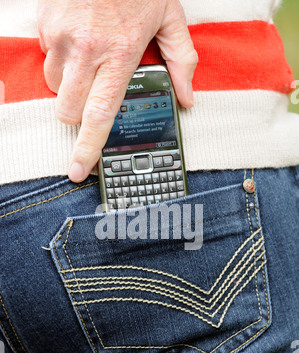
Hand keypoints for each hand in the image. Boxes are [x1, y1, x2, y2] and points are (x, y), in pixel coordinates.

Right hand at [37, 0, 197, 182]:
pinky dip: (60, 57)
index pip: (99, 116)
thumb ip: (181, 60)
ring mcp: (62, 36)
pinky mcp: (46, 23)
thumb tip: (186, 98)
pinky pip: (47, 56)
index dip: (88, 149)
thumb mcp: (170, 17)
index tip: (79, 170)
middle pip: (69, 111)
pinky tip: (78, 38)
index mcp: (120, 55)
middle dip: (78, 116)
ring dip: (69, 86)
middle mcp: (86, 50)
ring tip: (89, 60)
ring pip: (55, 88)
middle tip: (93, 98)